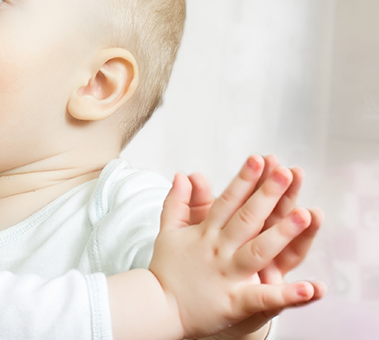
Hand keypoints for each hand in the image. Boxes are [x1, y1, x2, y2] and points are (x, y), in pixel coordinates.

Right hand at [150, 156, 318, 338]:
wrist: (156, 308)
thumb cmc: (166, 271)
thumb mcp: (168, 232)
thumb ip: (177, 202)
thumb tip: (183, 175)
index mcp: (205, 234)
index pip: (227, 201)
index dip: (243, 179)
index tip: (258, 159)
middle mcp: (218, 251)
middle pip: (246, 219)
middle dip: (267, 195)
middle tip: (285, 173)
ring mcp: (227, 275)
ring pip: (259, 251)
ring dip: (282, 233)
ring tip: (306, 215)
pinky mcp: (234, 302)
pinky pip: (263, 298)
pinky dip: (286, 295)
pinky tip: (310, 288)